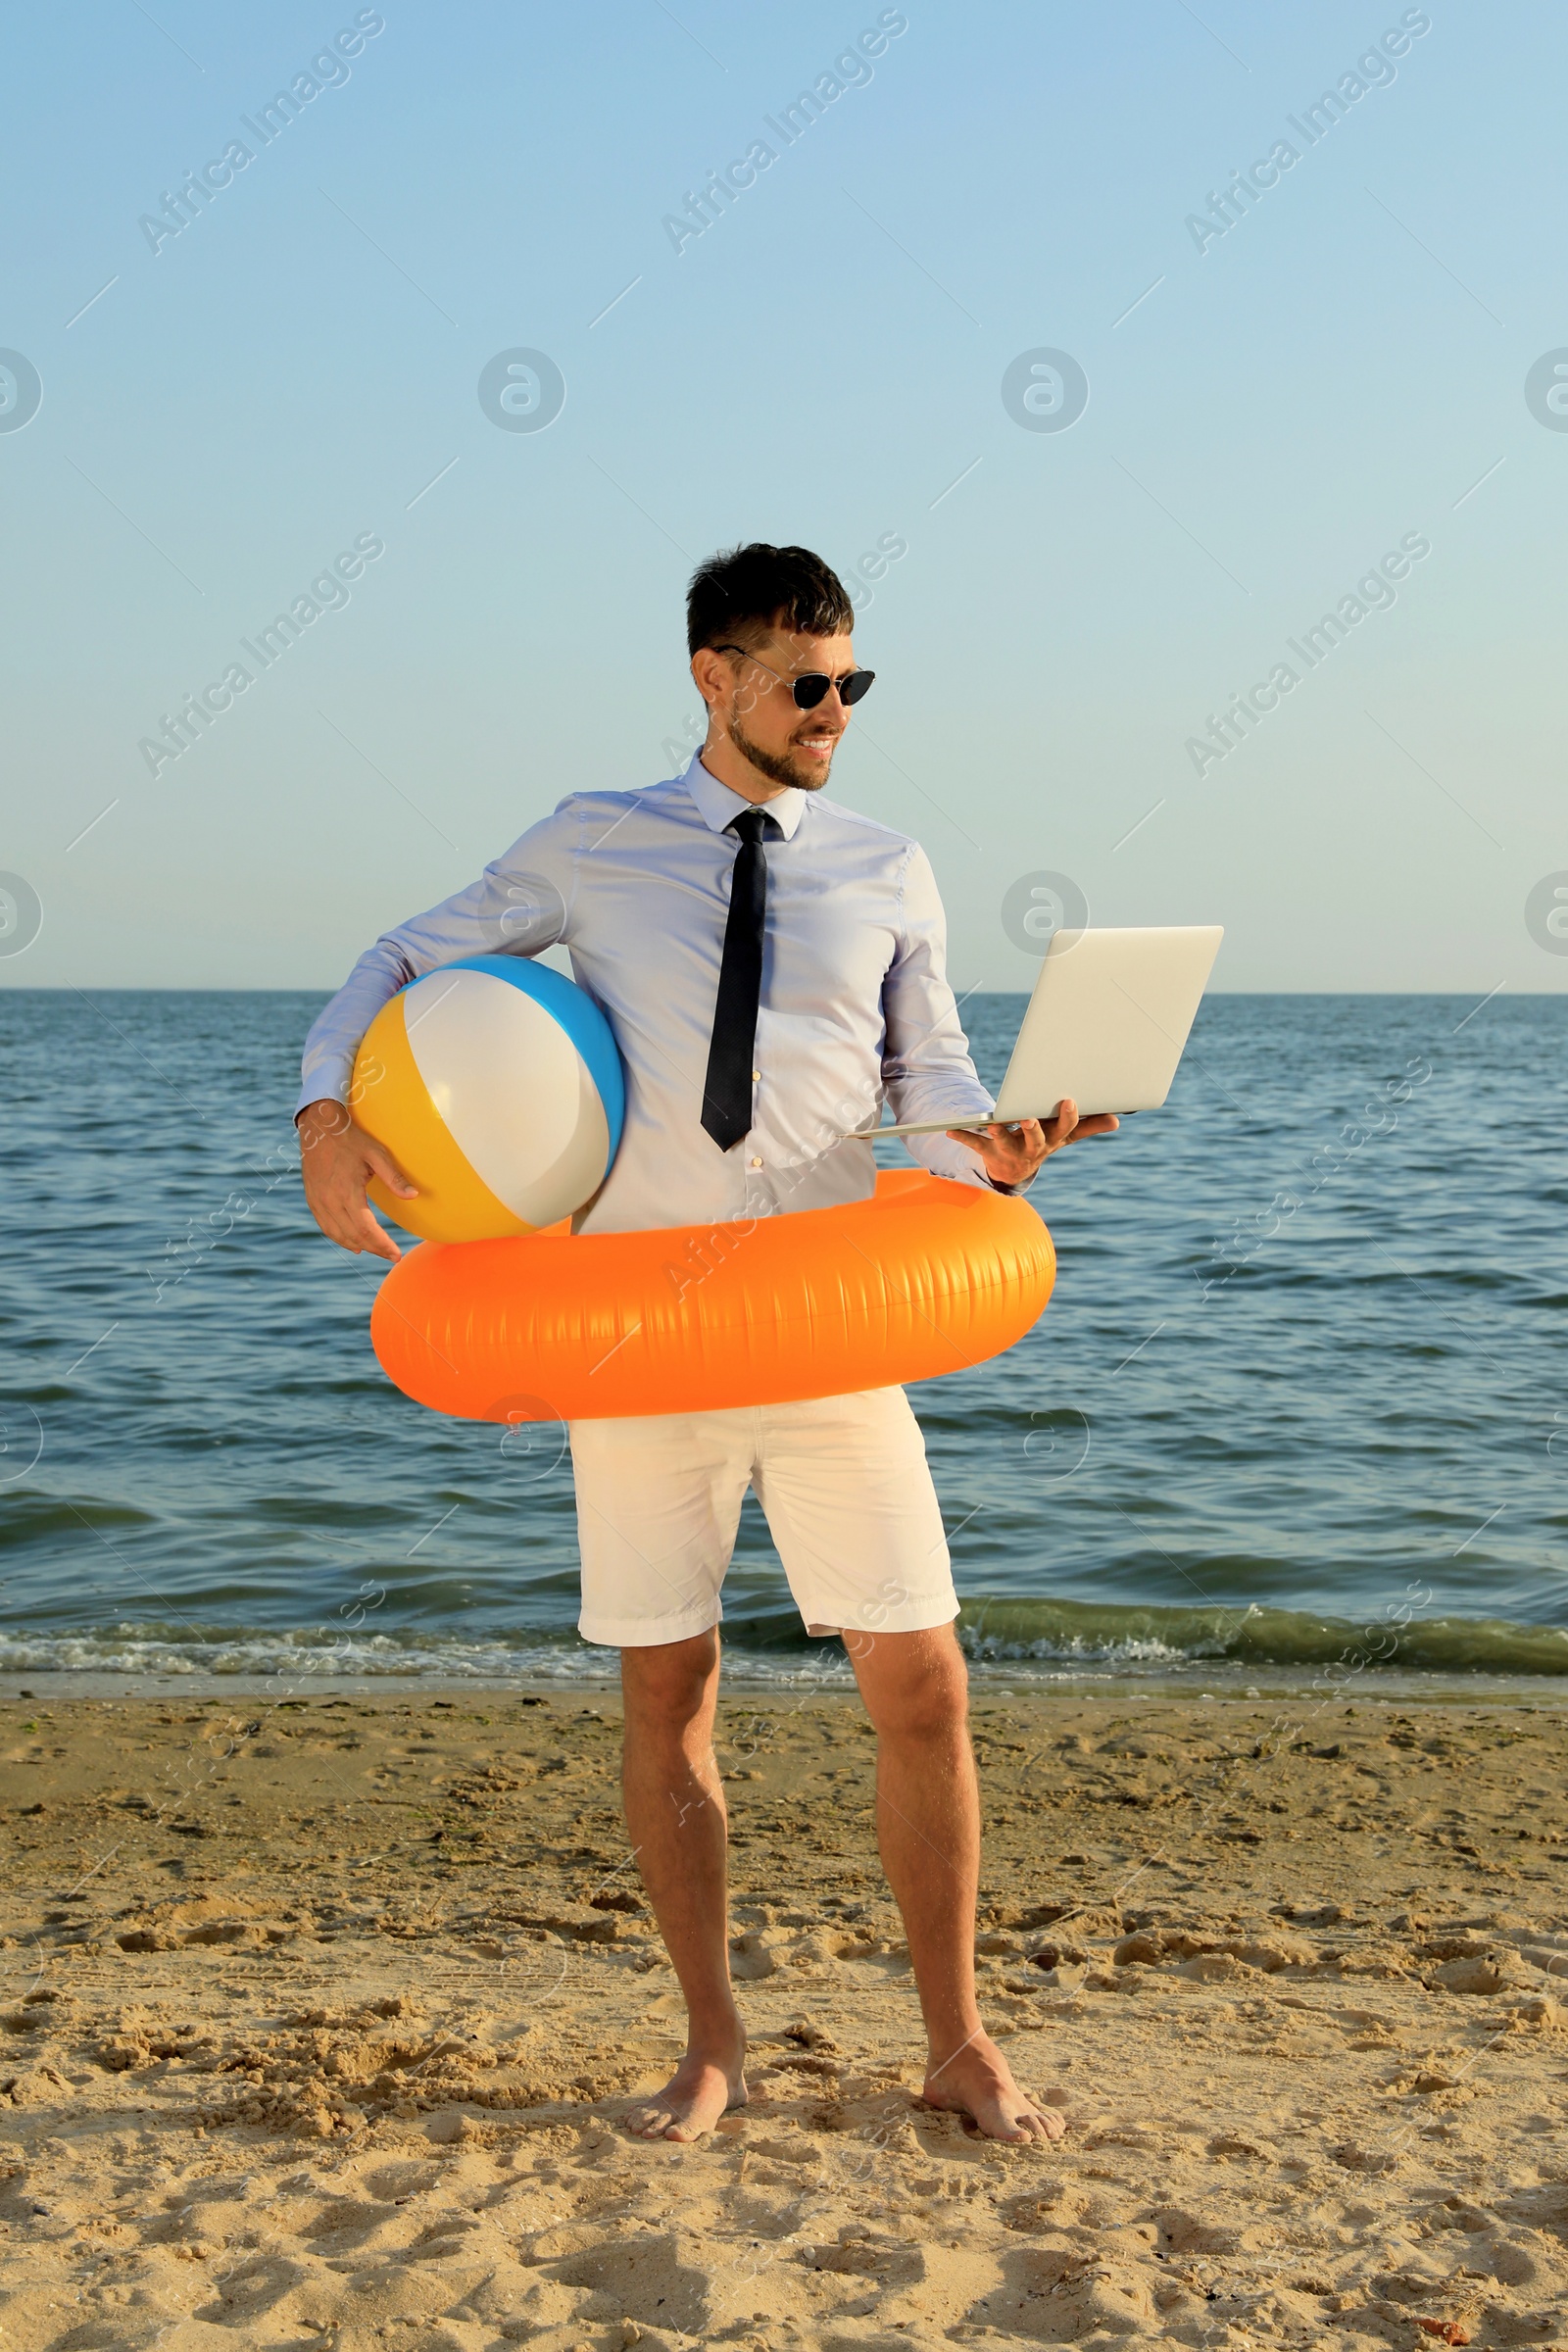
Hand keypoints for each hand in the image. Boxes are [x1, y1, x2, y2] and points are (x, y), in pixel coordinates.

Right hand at [297, 1097, 416, 1262]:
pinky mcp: (312, 1199)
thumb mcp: (377, 1154)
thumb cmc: (351, 1139)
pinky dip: (339, 1237)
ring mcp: (318, 1202)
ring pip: (337, 1234)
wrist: (319, 1128)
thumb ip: (394, 1177)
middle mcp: (330, 1201)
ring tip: (374, 1251)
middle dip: (374, 1249)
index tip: (396, 1254)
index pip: (367, 1230)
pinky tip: (350, 1242)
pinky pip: (325, 1226)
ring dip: (356, 1245)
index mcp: (347, 1193)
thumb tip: (414, 1195)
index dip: (382, 1245)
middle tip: (391, 1255)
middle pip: (353, 1236)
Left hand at [947, 1097, 1119, 1187]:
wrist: (1013, 1171)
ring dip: (999, 1132)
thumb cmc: (1042, 1142)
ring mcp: (1010, 1151)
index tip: (1069, 1100)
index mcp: (1053, 1139)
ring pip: (1006, 1141)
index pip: (1065, 1129)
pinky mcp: (988, 1152)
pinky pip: (975, 1144)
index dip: (1068, 1116)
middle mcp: (1033, 1148)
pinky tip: (950, 1129)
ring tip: (992, 1122)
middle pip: (1036, 1138)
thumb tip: (1117, 1120)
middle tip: (1030, 1117)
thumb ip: (1089, 1126)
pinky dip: (963, 1136)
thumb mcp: (1064, 1135)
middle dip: (1034, 1128)